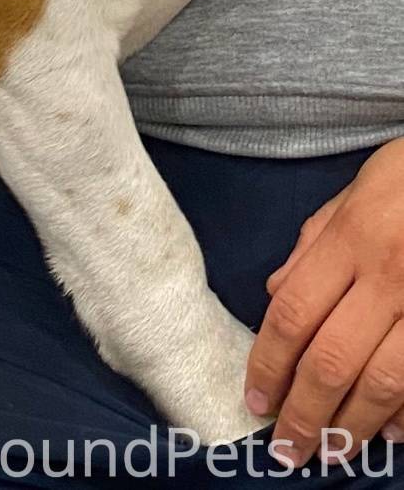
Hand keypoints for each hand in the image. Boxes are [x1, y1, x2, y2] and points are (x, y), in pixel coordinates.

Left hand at [244, 138, 403, 467]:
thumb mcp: (357, 191)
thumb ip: (315, 243)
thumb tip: (274, 293)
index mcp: (353, 238)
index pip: (293, 313)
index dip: (268, 364)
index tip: (253, 399)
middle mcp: (390, 276)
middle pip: (333, 360)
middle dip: (304, 412)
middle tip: (287, 448)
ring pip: (385, 384)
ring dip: (354, 426)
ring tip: (331, 451)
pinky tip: (391, 433)